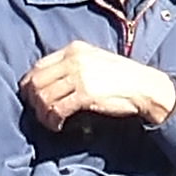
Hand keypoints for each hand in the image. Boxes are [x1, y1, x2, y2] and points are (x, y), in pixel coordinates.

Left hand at [21, 44, 175, 126]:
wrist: (145, 86)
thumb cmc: (122, 77)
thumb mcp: (95, 60)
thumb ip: (73, 65)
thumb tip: (50, 83)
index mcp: (75, 49)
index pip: (39, 65)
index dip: (30, 84)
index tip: (31, 97)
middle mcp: (74, 59)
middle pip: (37, 81)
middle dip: (33, 101)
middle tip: (38, 113)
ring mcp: (79, 76)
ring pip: (45, 97)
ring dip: (43, 114)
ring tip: (49, 122)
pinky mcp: (85, 94)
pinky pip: (57, 109)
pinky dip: (53, 121)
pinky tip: (58, 126)